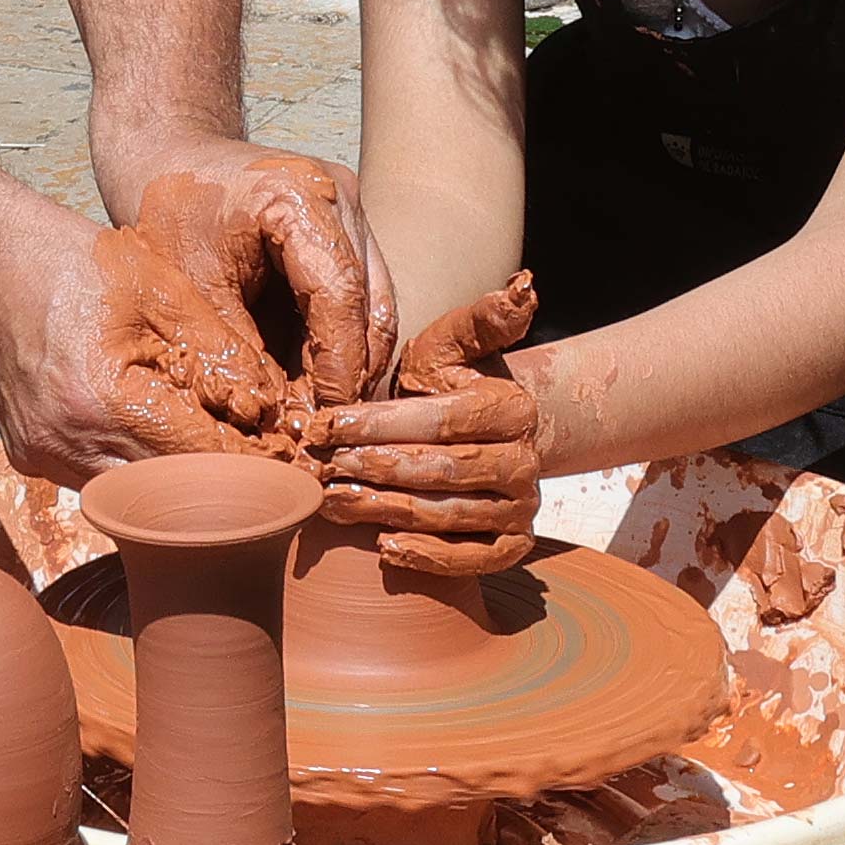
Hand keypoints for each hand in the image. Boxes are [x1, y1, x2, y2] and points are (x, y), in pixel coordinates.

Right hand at [0, 215, 296, 489]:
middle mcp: (65, 443)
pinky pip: (99, 480)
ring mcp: (41, 457)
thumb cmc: (81, 265)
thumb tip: (266, 410)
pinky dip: (135, 469)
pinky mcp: (29, 458)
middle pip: (165, 497)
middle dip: (219, 485)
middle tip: (265, 467)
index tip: (290, 464)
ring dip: (175, 484)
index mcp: (103, 401)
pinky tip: (160, 440)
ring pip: (131, 500)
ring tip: (218, 451)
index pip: (197, 461)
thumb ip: (220, 354)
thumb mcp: (164, 291)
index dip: (251, 465)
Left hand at [131, 145, 394, 407]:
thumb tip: (273, 424)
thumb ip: (237, 353)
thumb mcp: (192, 291)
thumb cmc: (169, 218)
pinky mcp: (348, 230)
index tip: (323, 422)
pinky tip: (320, 388)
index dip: (337, 367)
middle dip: (353, 374)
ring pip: (376, 306)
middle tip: (328, 433)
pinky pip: (362, 298)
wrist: (167, 159)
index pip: (340, 296)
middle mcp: (340, 195)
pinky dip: (343, 344)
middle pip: (372, 304)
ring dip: (354, 364)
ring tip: (324, 419)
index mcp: (300, 196)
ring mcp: (351, 210)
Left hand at [309, 272, 543, 577]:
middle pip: (441, 471)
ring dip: (387, 511)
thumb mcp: (455, 344)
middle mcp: (525, 461)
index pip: (439, 420)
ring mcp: (521, 507)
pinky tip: (385, 547)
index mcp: (511, 408)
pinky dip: (431, 557)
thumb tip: (524, 285)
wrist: (486, 431)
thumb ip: (481, 318)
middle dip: (374, 469)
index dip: (378, 424)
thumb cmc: (452, 383)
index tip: (326, 426)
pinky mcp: (512, 544)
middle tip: (319, 468)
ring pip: (449, 515)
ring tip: (333, 503)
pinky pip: (473, 559)